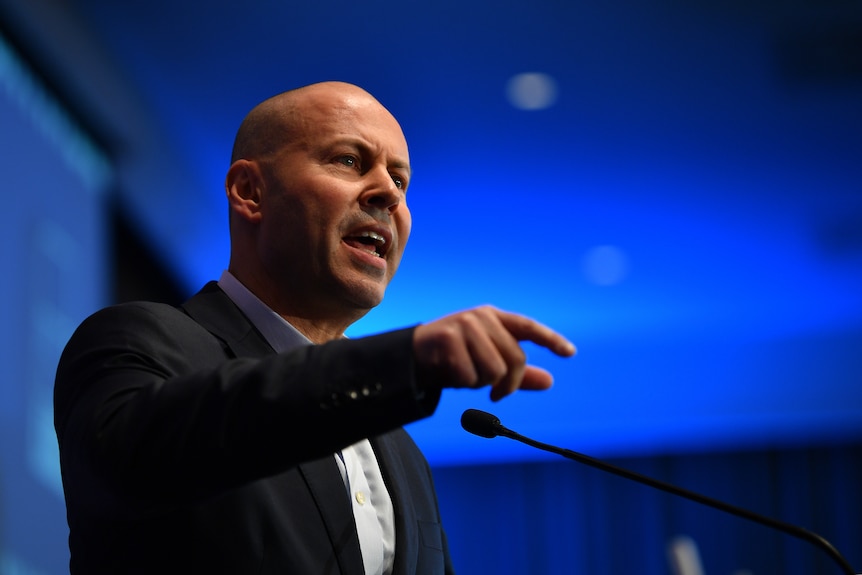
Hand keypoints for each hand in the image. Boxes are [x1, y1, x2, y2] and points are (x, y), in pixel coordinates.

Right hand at [412, 306, 575, 401]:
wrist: (414, 355)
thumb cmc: (456, 358)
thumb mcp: (489, 363)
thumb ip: (519, 373)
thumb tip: (549, 381)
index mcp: (495, 318)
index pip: (528, 328)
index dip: (551, 340)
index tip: (570, 353)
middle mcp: (482, 317)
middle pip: (515, 359)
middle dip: (509, 384)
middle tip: (498, 393)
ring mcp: (464, 325)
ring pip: (494, 370)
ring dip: (481, 383)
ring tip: (467, 375)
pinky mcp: (448, 337)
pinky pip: (469, 375)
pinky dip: (462, 382)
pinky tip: (451, 373)